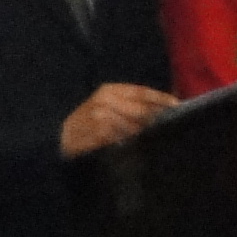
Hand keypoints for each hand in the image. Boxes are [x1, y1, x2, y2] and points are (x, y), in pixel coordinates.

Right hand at [61, 82, 179, 156]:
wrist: (59, 138)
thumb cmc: (87, 123)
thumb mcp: (105, 106)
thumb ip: (129, 105)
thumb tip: (161, 109)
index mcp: (109, 90)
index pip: (141, 92)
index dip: (160, 98)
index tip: (178, 105)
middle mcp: (105, 100)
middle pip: (141, 109)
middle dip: (155, 118)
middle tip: (170, 124)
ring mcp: (101, 117)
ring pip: (134, 126)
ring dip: (145, 133)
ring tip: (154, 137)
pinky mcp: (98, 134)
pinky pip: (123, 139)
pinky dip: (131, 143)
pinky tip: (134, 146)